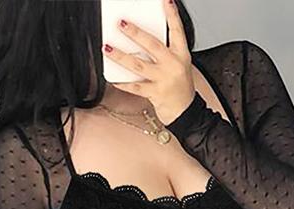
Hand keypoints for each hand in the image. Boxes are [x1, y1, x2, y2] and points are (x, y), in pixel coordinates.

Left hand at [103, 0, 196, 125]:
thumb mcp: (179, 66)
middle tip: (121, 23)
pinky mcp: (155, 93)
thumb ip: (164, 53)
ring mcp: (163, 79)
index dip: (171, 14)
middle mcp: (173, 65)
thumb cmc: (180, 88)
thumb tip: (141, 41)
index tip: (165, 0)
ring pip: (138, 65)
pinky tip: (113, 78)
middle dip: (135, 33)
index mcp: (181, 55)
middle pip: (152, 45)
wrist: (186, 113)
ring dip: (121, 56)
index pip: (177, 30)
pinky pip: (135, 87)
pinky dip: (123, 83)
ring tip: (107, 48)